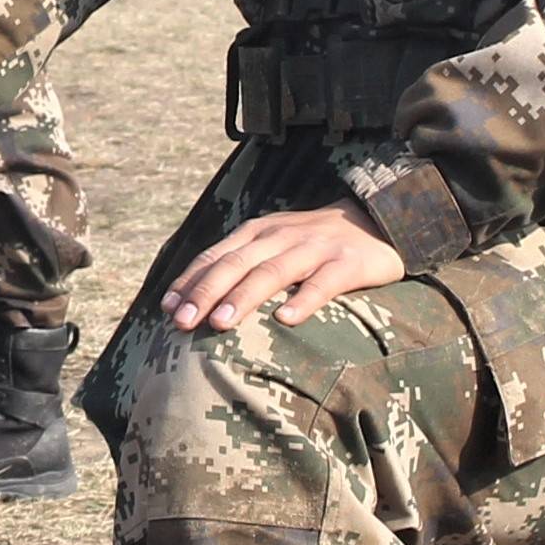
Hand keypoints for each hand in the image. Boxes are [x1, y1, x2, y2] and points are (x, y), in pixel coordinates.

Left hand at [163, 201, 406, 332]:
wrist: (377, 220)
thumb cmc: (313, 243)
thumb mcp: (273, 244)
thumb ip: (240, 264)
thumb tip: (194, 299)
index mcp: (258, 233)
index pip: (215, 256)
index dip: (190, 281)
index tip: (167, 308)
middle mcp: (281, 237)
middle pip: (236, 265)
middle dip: (205, 293)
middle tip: (183, 322)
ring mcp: (314, 248)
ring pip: (272, 272)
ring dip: (243, 298)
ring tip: (220, 323)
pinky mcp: (347, 263)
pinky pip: (323, 283)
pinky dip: (304, 299)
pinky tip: (287, 319)